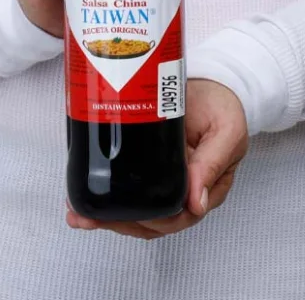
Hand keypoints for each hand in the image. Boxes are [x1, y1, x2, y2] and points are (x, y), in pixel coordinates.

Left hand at [66, 79, 249, 238]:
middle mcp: (181, 188)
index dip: (151, 221)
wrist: (210, 81)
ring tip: (78, 213)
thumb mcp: (226, 131)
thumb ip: (212, 164)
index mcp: (204, 186)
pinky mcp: (143, 165)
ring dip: (106, 216)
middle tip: (90, 218)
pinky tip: (80, 200)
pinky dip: (103, 196)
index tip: (130, 215)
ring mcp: (160, 178)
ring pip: (135, 210)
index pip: (177, 217)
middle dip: (119, 223)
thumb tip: (196, 203)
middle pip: (150, 220)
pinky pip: (124, 189)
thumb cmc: (222, 106)